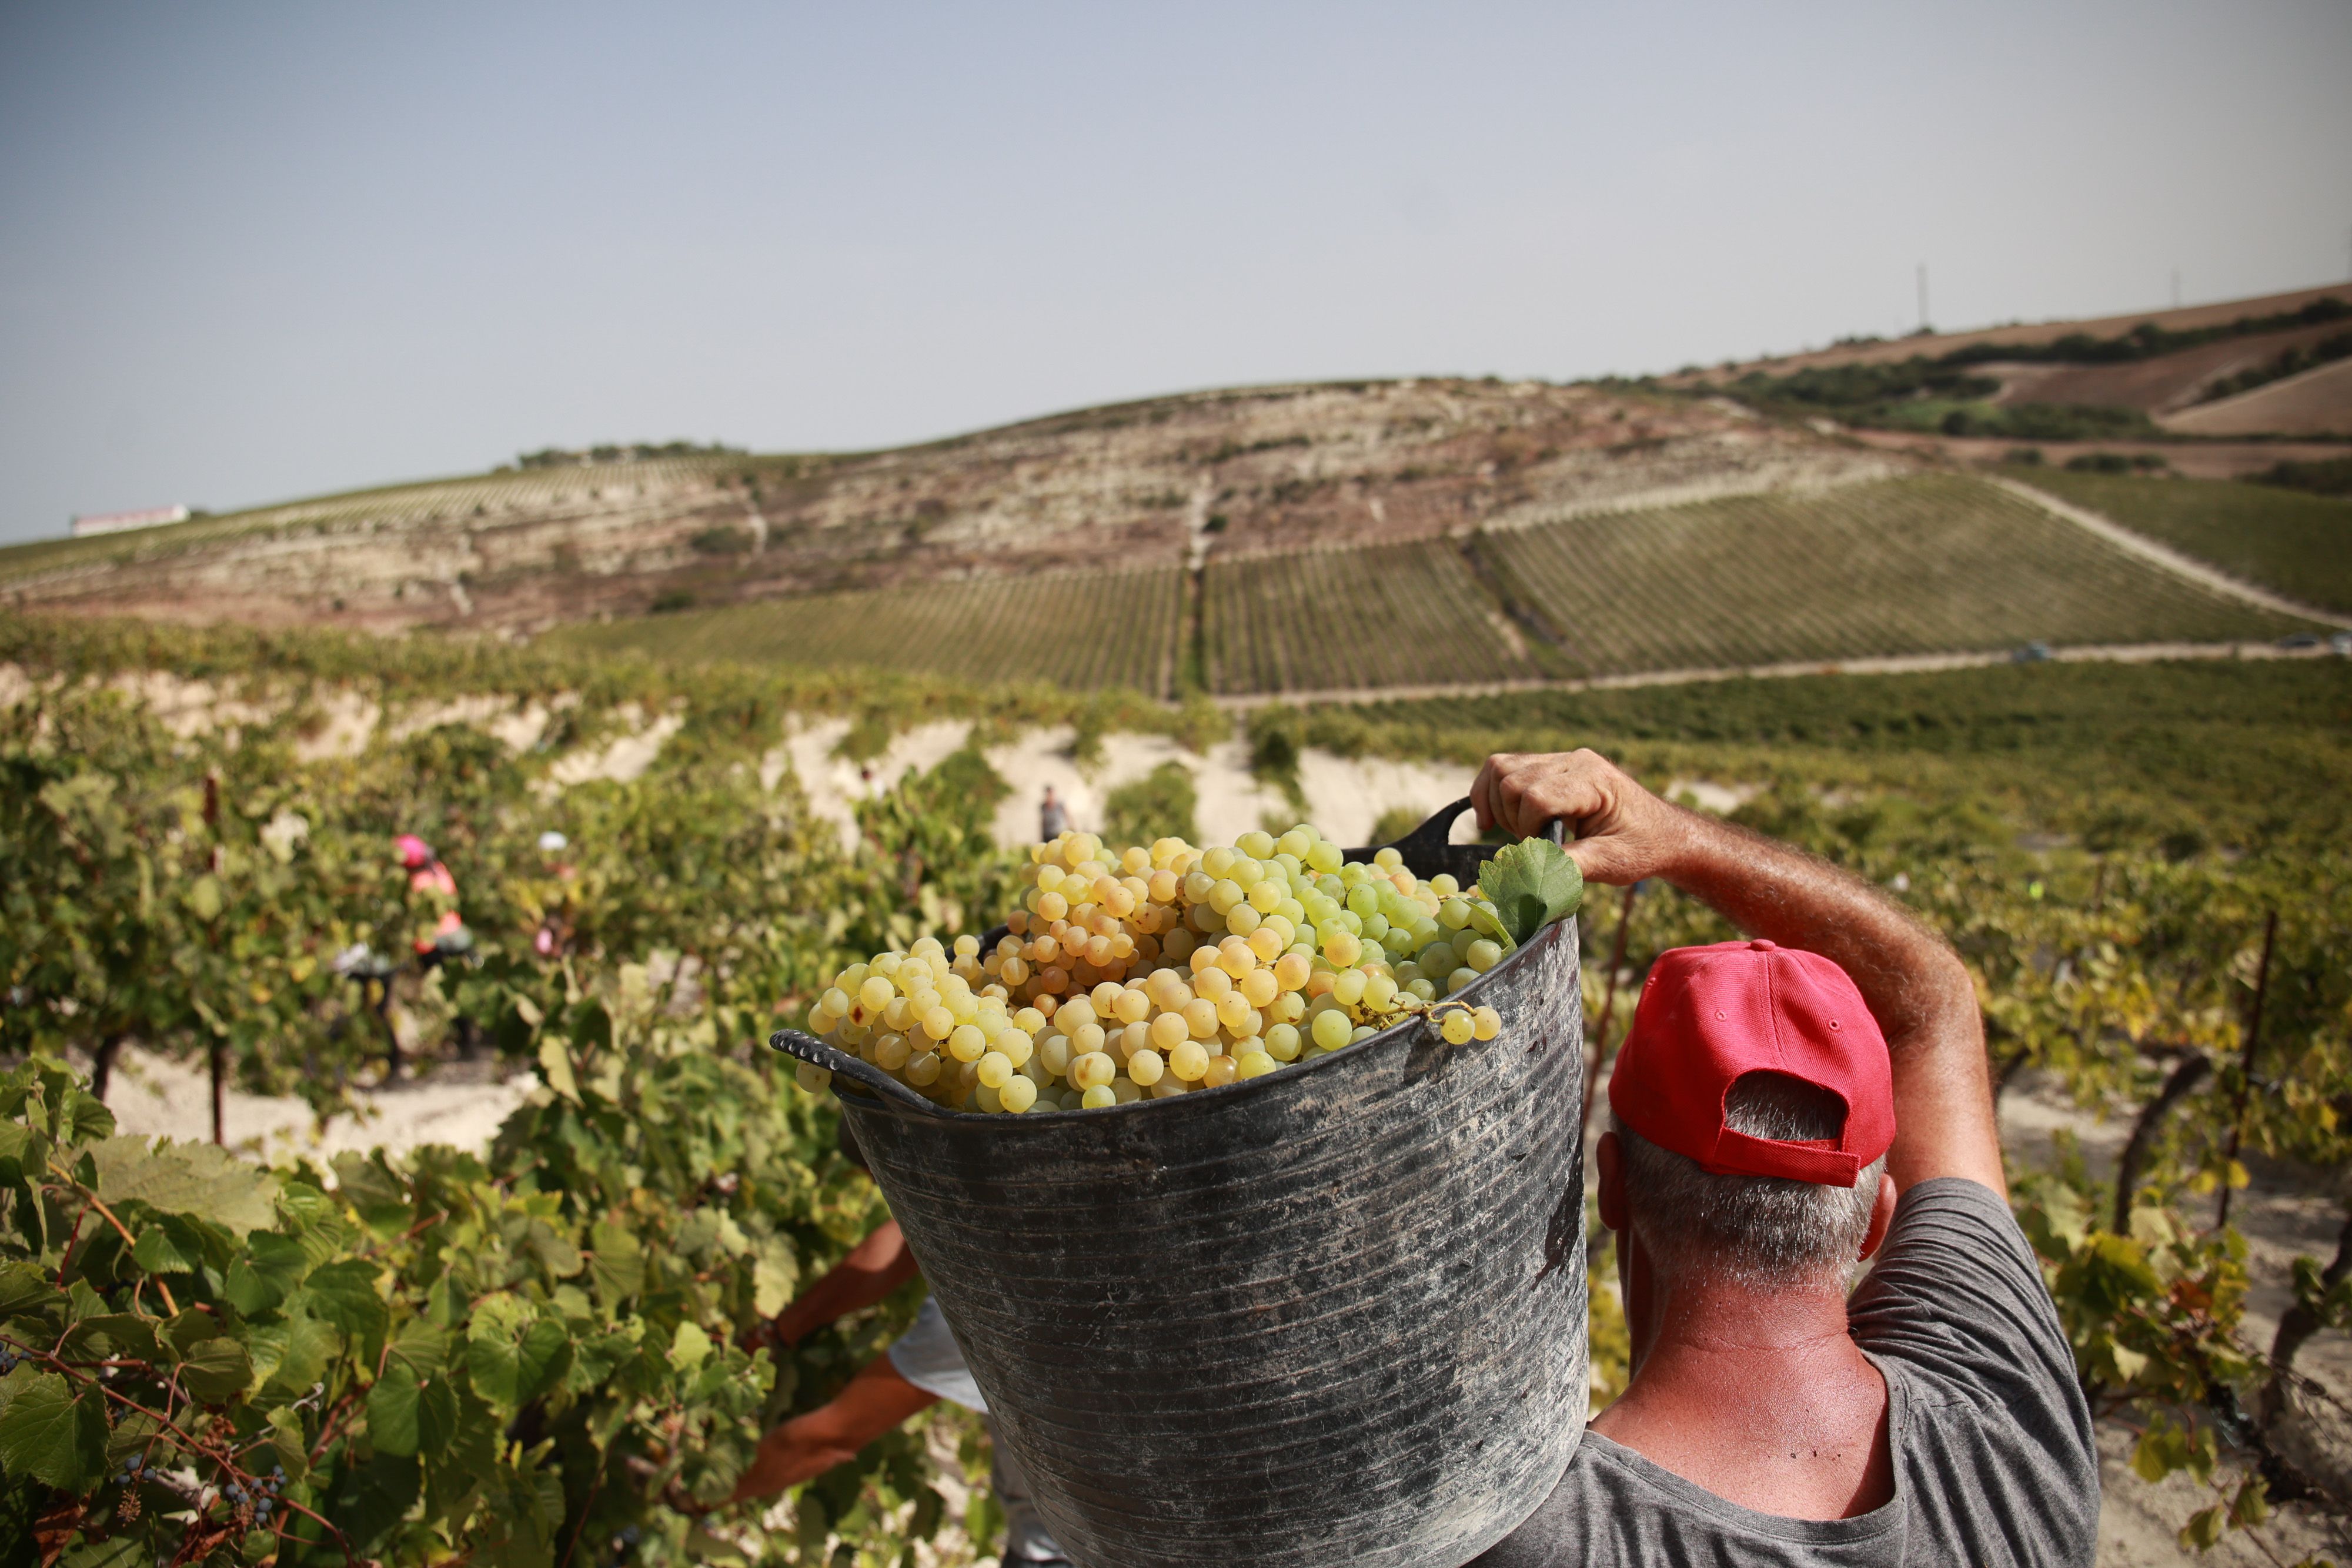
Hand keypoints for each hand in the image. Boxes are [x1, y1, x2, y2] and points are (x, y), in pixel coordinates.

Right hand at [1470, 750, 1691, 886]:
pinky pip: (1504, 768)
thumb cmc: (1641, 848)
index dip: (1529, 828)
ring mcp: (1561, 759)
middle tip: (1536, 844)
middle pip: (1512, 780)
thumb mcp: (1612, 863)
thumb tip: (1526, 873)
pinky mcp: (1550, 765)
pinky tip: (1493, 819)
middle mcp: (1575, 759)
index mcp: (1593, 779)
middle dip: (1513, 819)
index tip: (1544, 851)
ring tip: (1523, 832)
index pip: (1536, 795)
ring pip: (1501, 769)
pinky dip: (1490, 793)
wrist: (1662, 833)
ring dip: (1499, 806)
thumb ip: (1570, 866)